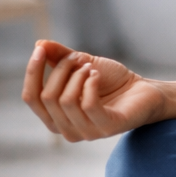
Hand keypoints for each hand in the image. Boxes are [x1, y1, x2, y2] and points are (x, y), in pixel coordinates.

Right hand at [21, 40, 165, 141]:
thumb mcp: (82, 65)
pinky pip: (88, 105)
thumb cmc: (112, 81)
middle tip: (78, 58)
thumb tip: (39, 44)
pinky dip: (90, 83)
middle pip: (47, 97)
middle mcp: (67, 130)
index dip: (32, 72)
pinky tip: (97, 75)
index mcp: (55, 118)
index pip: (31, 98)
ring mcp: (87, 132)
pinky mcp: (107, 128)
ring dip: (77, 76)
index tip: (39, 49)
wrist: (144, 90)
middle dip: (60, 70)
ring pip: (65, 101)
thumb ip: (60, 57)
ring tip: (90, 67)